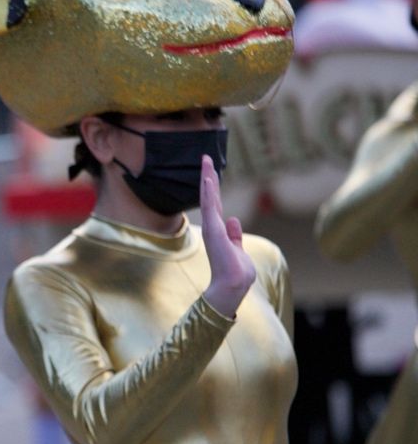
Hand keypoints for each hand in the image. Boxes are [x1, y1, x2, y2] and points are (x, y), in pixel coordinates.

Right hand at [199, 154, 255, 317]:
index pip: (215, 203)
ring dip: (207, 178)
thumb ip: (235, 235)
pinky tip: (207, 179)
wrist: (232, 285)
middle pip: (210, 195)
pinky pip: (210, 207)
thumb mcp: (238, 249)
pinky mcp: (214, 230)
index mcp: (218, 230)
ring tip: (206, 161)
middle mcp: (213, 226)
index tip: (211, 170)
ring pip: (209, 197)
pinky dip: (208, 192)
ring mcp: (212, 227)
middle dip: (208, 176)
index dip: (213, 186)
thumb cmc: (236, 272)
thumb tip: (234, 220)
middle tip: (206, 158)